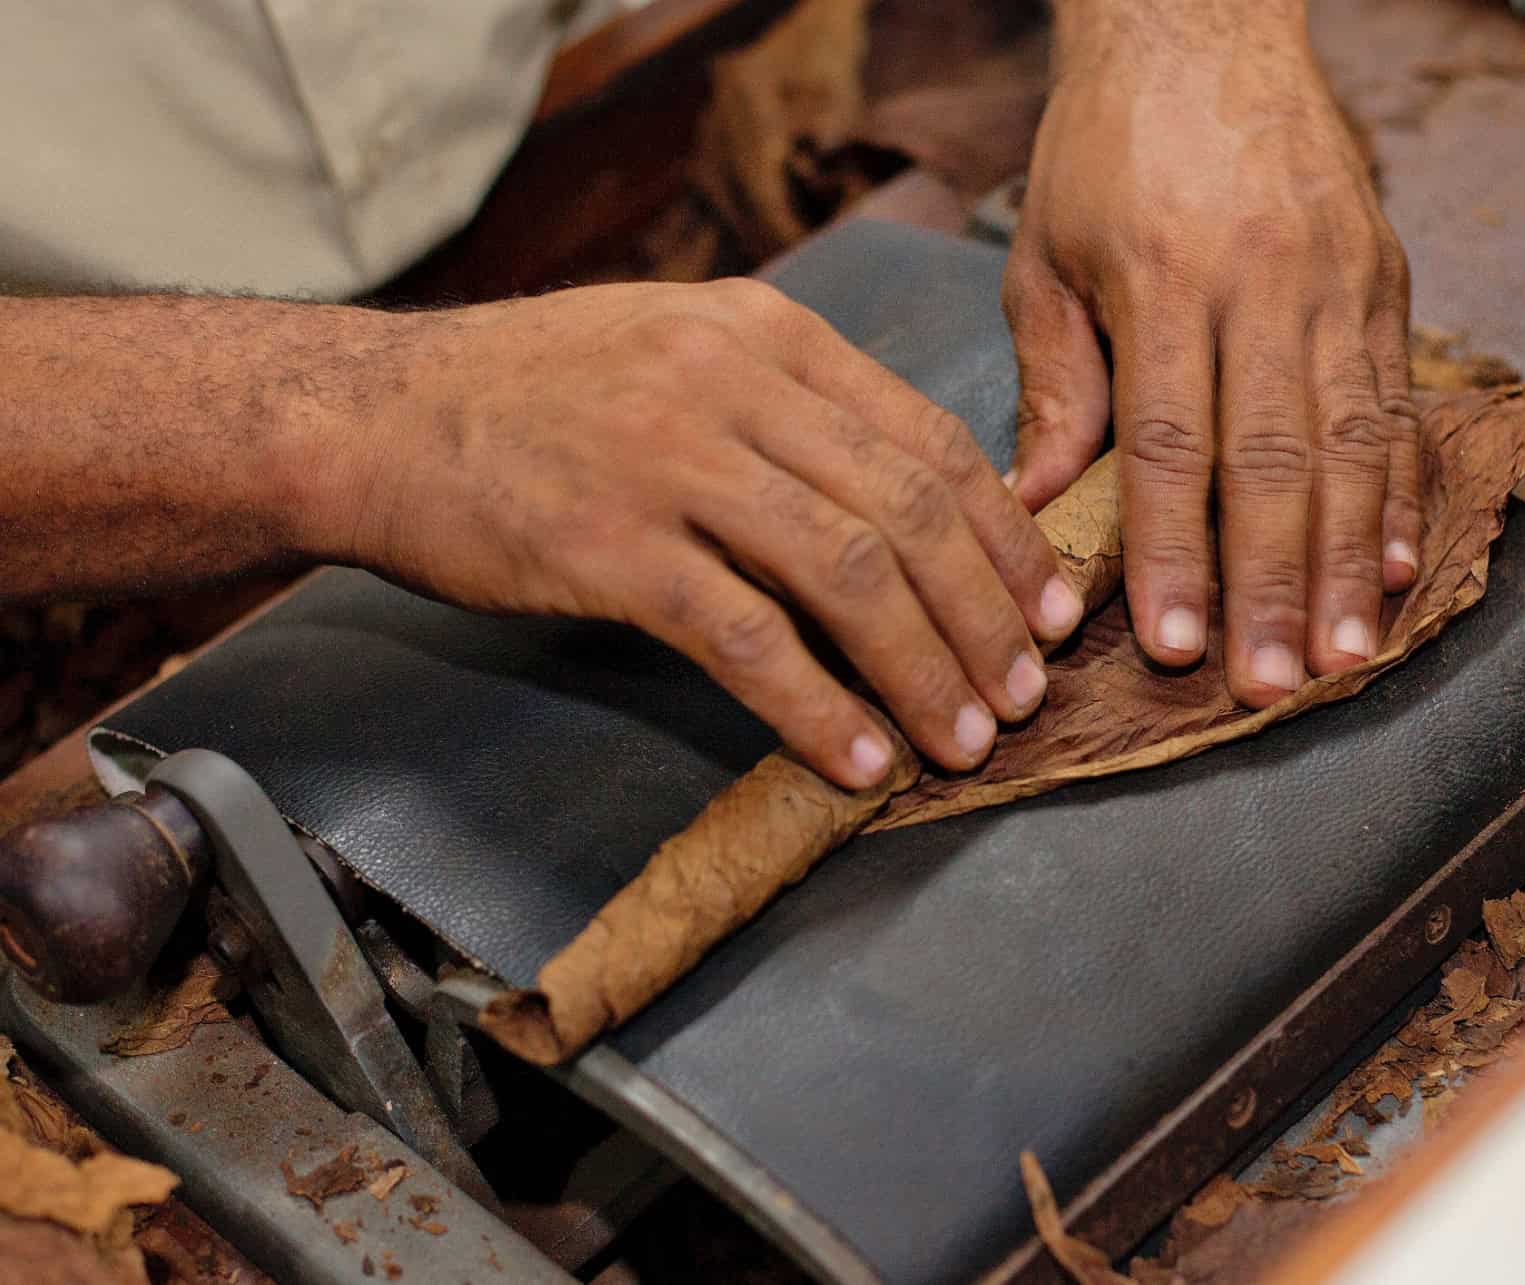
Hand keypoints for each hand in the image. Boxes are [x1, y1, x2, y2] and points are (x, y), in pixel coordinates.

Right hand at [334, 279, 1084, 788]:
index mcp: (767, 332)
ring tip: (966, 739)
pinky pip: (747, 638)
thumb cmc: (535, 396)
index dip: (1008, 536)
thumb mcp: (680, 351)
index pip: (930, 438)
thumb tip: (911, 508)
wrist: (376, 414)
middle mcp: (731, 382)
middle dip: (987, 617)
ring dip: (925, 671)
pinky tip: (858, 760)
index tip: (1051, 608)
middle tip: (1026, 693)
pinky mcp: (608, 546)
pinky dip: (818, 709)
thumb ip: (792, 410)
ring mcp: (669, 460)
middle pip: (910, 510)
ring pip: (848, 574)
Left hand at [1002, 6, 1418, 705]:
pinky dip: (1400, 488)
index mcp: (1162, 278)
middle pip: (1272, 459)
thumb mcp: (1044, 251)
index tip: (1177, 645)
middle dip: (1271, 584)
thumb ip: (1053, 380)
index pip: (1167, 444)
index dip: (1173, 552)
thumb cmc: (1104, 148)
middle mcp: (1261, 282)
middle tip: (1270, 685)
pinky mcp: (1385, 277)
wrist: (1203, 22)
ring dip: (1347, 560)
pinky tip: (1393, 564)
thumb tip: (1035, 506)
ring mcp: (1336, 280)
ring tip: (1343, 654)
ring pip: (1352, 441)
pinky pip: (1398, 398)